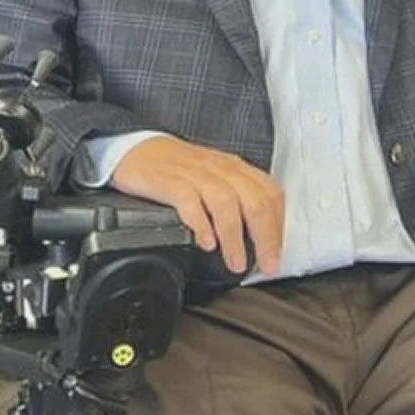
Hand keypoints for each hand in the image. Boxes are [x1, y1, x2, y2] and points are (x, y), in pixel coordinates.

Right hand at [111, 136, 283, 275]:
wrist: (136, 150)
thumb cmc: (177, 168)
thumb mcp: (214, 179)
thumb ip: (237, 201)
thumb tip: (258, 239)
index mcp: (235, 169)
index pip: (270, 194)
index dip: (278, 227)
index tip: (276, 255)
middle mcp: (219, 169)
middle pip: (254, 200)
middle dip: (264, 237)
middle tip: (265, 264)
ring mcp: (194, 174)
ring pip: (226, 202)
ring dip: (234, 237)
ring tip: (235, 262)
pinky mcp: (169, 181)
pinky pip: (189, 201)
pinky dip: (201, 223)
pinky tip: (205, 243)